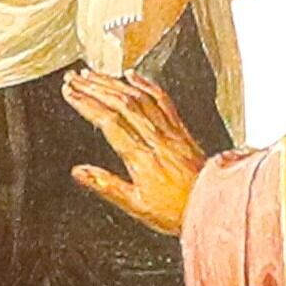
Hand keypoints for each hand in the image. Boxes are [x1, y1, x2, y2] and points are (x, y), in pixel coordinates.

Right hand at [65, 66, 208, 232]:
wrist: (215, 204)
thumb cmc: (176, 211)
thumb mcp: (136, 206)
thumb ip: (106, 186)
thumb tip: (78, 171)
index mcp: (141, 158)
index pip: (109, 122)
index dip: (87, 103)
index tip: (69, 92)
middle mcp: (155, 138)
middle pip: (121, 103)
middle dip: (94, 87)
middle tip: (73, 78)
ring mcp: (169, 131)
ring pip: (139, 97)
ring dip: (113, 82)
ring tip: (92, 74)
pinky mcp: (180, 129)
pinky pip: (162, 100)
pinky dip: (146, 84)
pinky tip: (132, 74)